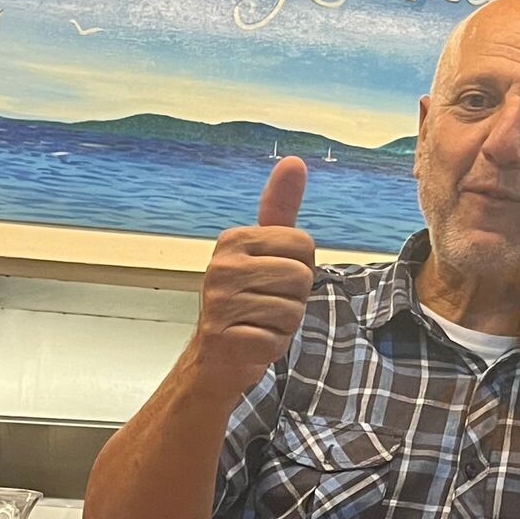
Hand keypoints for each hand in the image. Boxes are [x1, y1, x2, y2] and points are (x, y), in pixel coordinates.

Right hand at [192, 157, 315, 400]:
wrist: (214, 357)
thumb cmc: (247, 301)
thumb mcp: (264, 251)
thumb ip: (279, 208)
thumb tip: (294, 161)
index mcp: (234, 240)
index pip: (304, 245)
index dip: (300, 269)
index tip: (273, 281)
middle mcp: (223, 266)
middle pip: (302, 277)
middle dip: (294, 299)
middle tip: (266, 306)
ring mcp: (220, 303)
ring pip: (293, 311)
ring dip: (284, 325)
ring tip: (259, 324)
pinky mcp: (225, 338)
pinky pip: (277, 340)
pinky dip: (272, 347)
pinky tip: (251, 343)